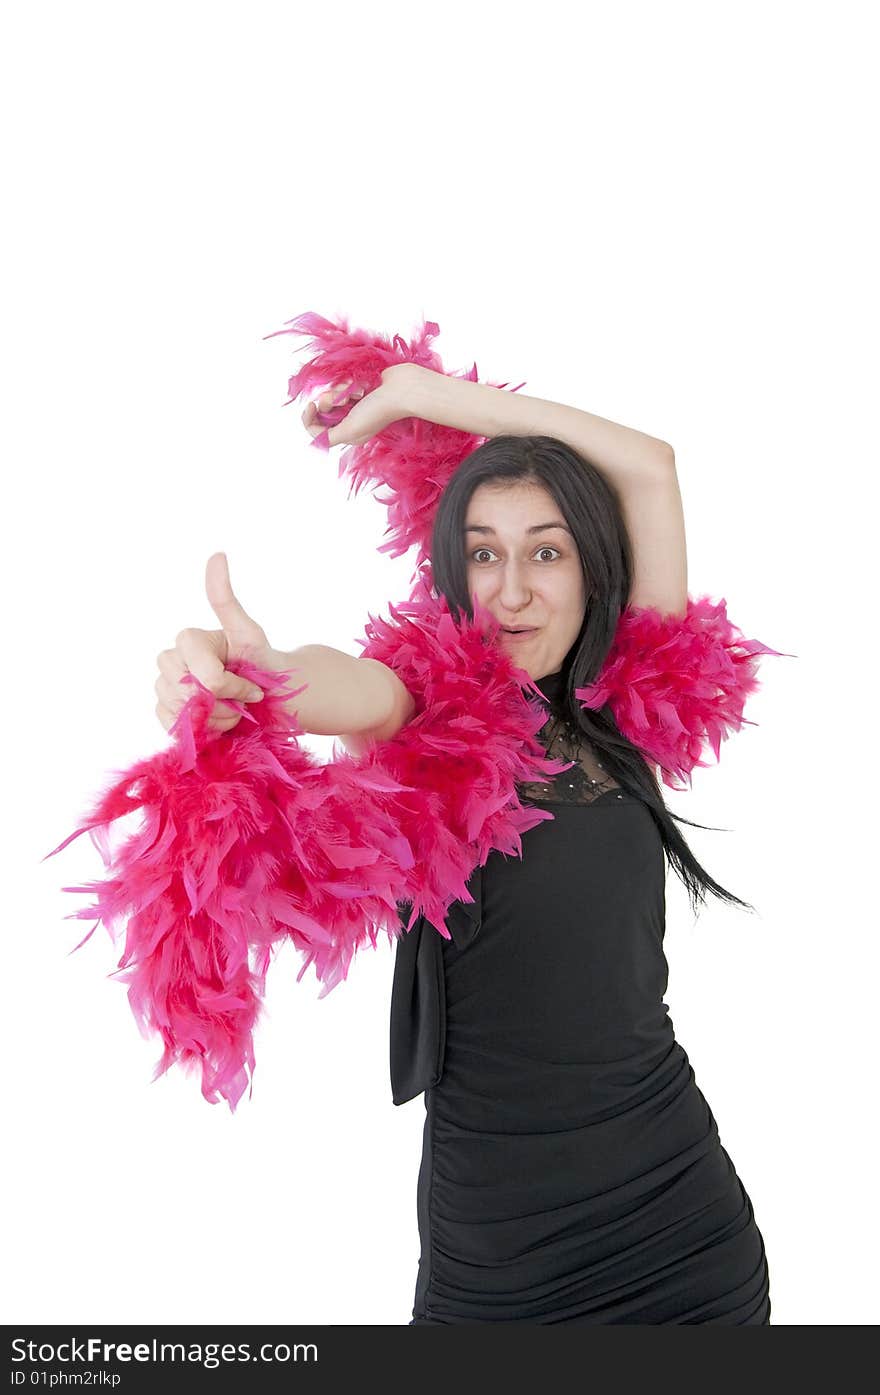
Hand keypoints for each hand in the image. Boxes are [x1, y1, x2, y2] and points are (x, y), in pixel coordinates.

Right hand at [154, 552, 294, 734]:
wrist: (269, 699)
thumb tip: (217, 553)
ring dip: (215, 721)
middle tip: (244, 701)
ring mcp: (164, 687)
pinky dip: (200, 730)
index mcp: (189, 640)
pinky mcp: (165, 713)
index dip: (228, 687)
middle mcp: (171, 660)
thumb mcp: (249, 632)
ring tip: (233, 712)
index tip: (254, 689)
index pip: (202, 673)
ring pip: (181, 712)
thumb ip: (226, 599)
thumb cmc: (263, 664)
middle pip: (187, 694)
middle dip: (222, 705)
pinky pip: (173, 726)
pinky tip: (216, 721)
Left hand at [301, 362, 423, 446]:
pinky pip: (343, 384)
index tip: (310, 405)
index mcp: (347, 435)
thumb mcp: (349, 430)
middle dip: (330, 401)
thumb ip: (326, 437)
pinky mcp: (359, 389)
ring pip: (332, 395)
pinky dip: (349, 383)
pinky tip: (363, 386)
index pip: (317, 430)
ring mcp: (355, 405)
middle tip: (342, 400)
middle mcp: (350, 421)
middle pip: (323, 411)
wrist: (401, 388)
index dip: (309, 418)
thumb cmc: (379, 410)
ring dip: (341, 391)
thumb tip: (312, 436)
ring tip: (357, 391)